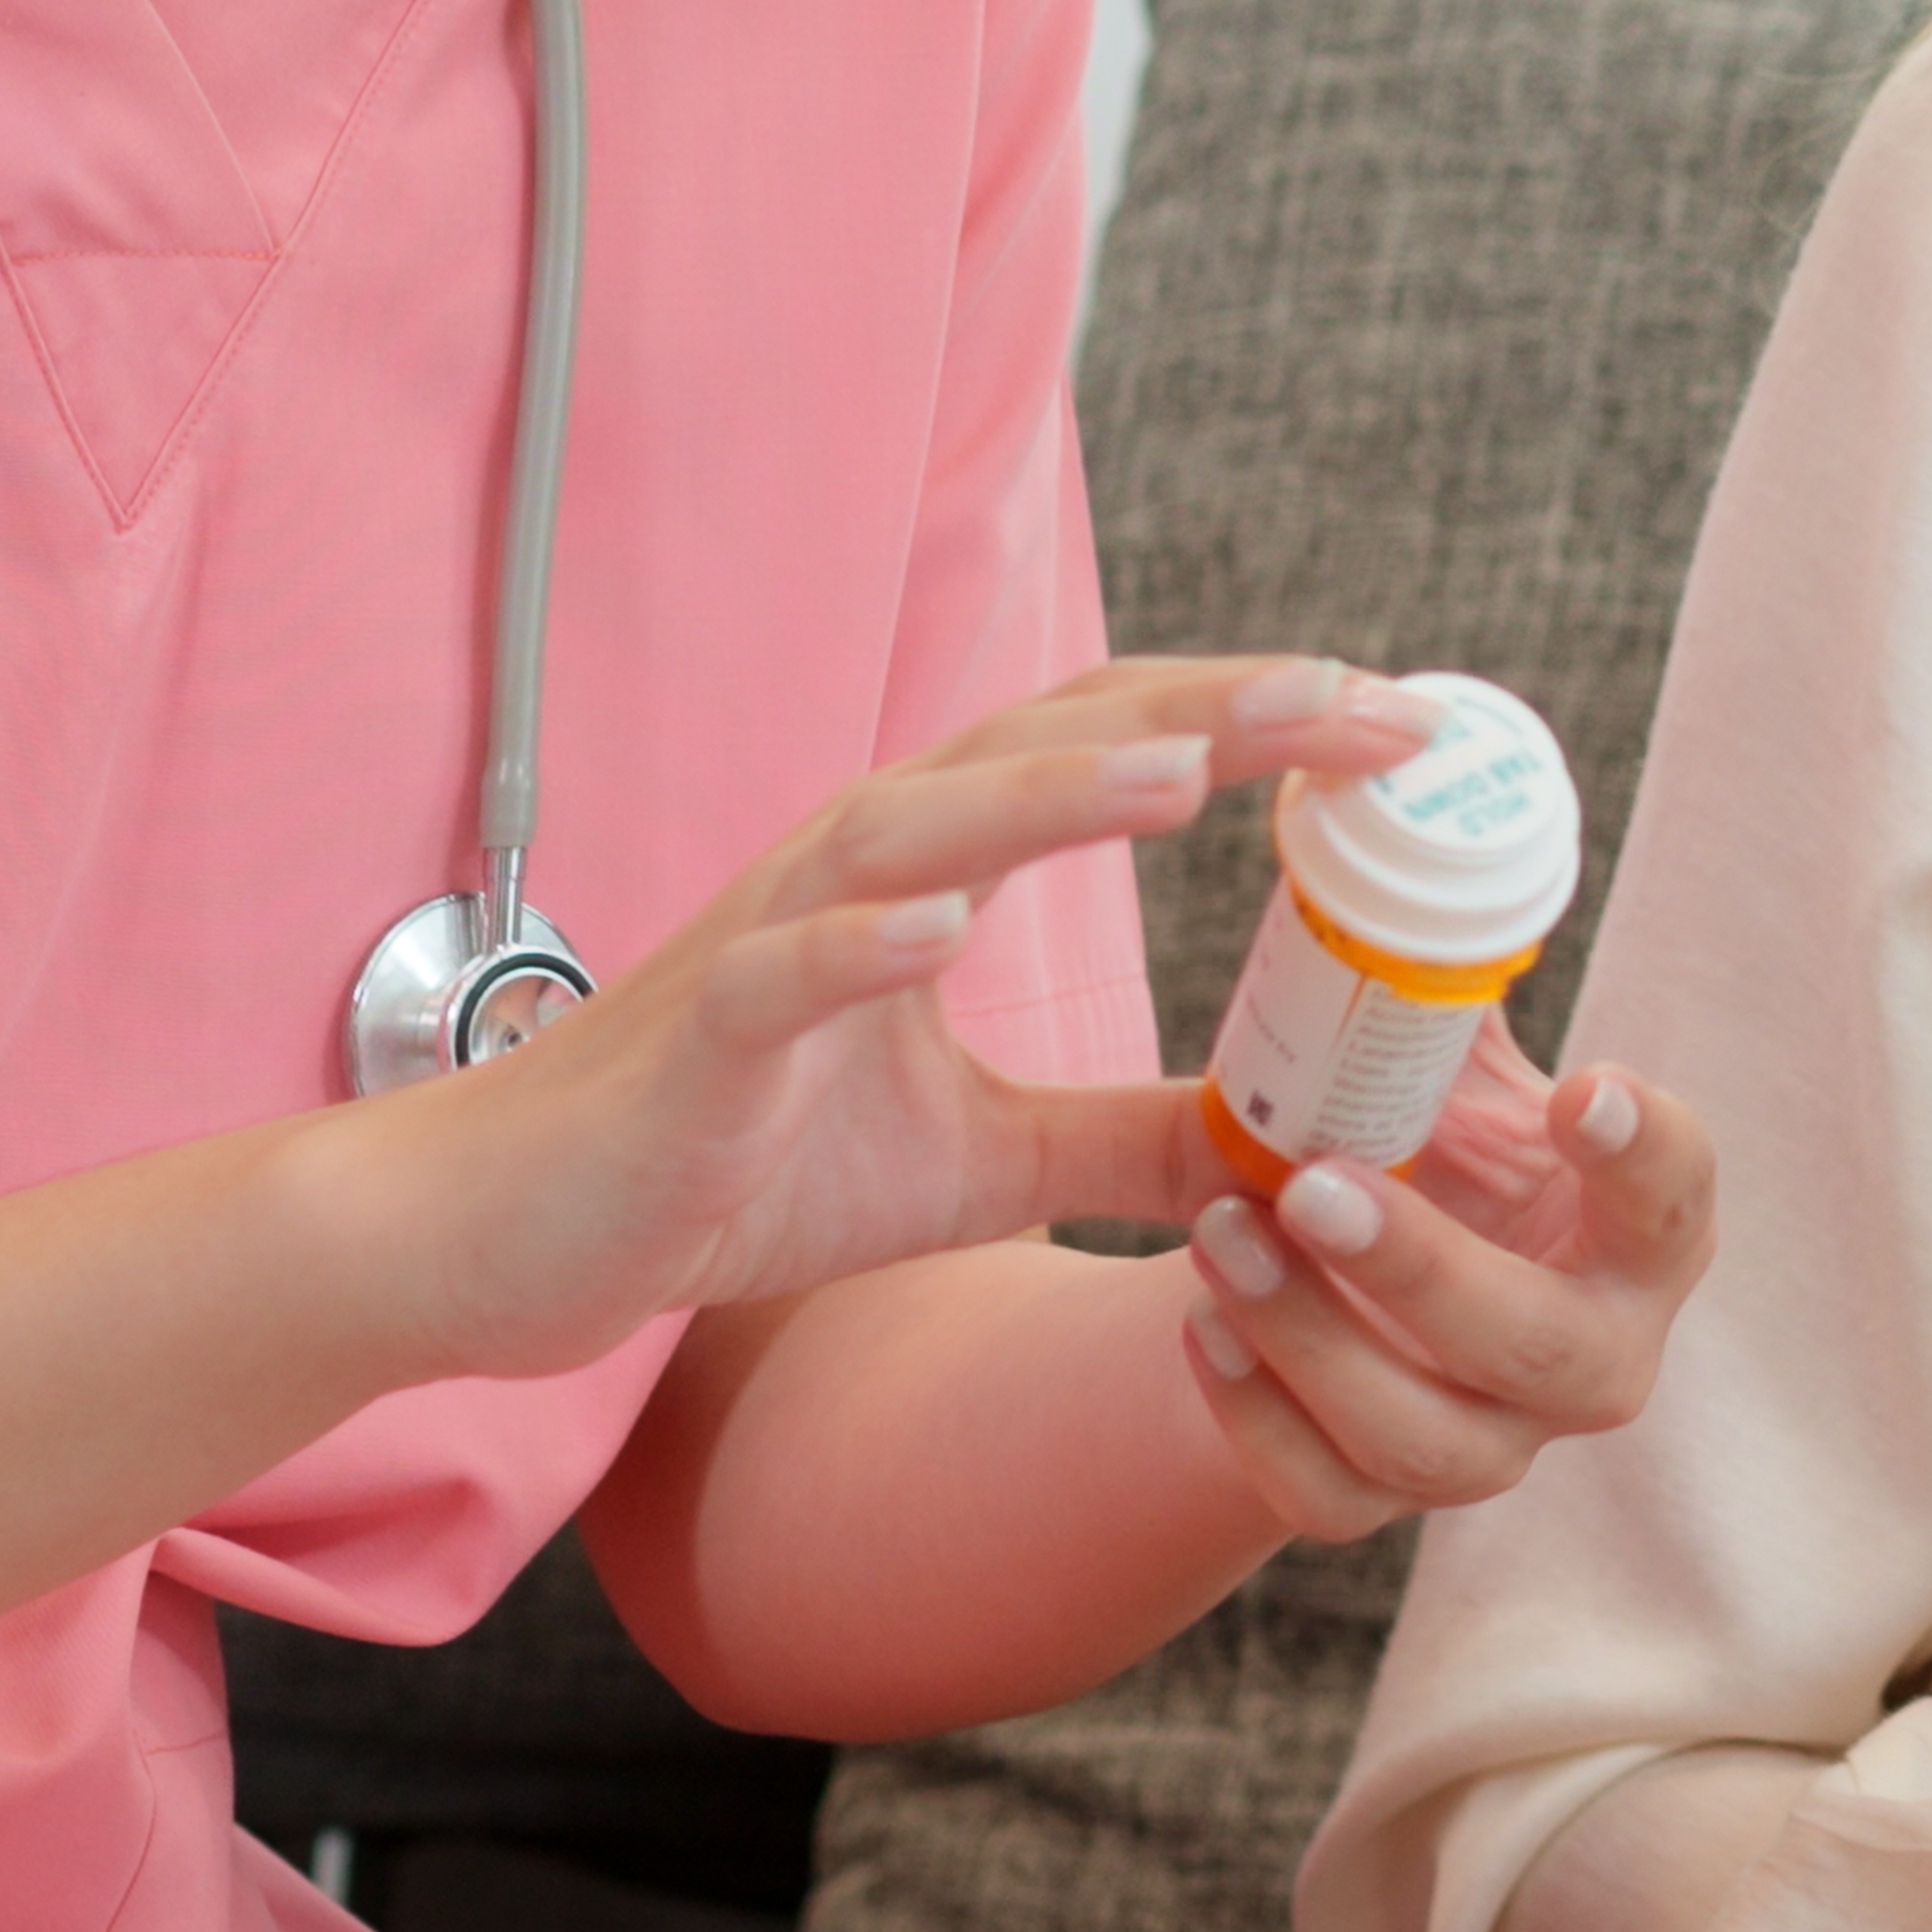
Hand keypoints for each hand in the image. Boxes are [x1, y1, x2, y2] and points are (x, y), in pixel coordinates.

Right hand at [358, 652, 1443, 1378]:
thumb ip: (1133, 1137)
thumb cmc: (741, 1166)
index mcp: (933, 870)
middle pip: (1049, 747)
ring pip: (923, 828)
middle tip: (1361, 698)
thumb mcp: (987, 1162)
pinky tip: (943, 927)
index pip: (1117, 751)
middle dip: (1210, 715)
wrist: (528, 1233)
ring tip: (1186, 768)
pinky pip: (787, 973)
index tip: (1403, 722)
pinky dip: (863, 941)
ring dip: (1052, 792)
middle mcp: (862, 865)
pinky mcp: (705, 1041)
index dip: (1257, 722)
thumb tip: (1289, 1146)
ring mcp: (776, 939)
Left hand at [1169, 1026, 1718, 1539]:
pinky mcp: (1385, 1497)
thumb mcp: (1446, 1063)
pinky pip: (1326, 1495)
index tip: (1589, 1084)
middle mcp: (1593, 1355)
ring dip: (1312, 1339)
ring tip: (1217, 1231)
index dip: (1647, 1152)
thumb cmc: (1422, 1137)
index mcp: (1638, 1234)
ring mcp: (1495, 1444)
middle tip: (1315, 1185)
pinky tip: (1197, 1320)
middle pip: (1542, 1350)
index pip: (1678, 1198)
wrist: (1347, 1275)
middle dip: (1424, 1272)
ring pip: (1425, 1438)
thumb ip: (1434, 980)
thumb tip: (1386, 822)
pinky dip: (1254, 1415)